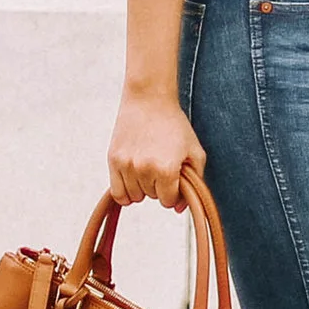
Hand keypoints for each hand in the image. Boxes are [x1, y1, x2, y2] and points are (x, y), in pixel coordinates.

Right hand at [109, 85, 206, 208]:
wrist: (149, 100)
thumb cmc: (174, 125)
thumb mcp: (195, 151)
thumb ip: (194, 182)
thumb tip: (179, 209)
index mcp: (166, 169)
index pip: (168, 202)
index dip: (174, 192)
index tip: (174, 178)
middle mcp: (144, 169)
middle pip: (152, 198)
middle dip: (159, 186)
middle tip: (161, 165)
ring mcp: (126, 165)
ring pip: (134, 197)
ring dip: (142, 188)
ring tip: (148, 167)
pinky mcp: (113, 160)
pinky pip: (117, 193)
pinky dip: (125, 192)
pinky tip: (133, 179)